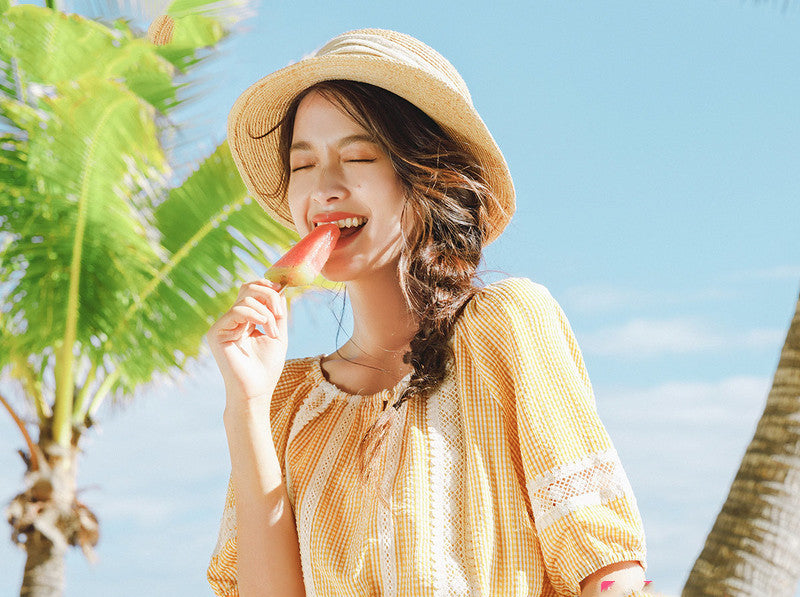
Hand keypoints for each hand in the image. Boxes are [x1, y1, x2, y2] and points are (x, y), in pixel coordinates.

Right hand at [207, 279, 287, 404]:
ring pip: (246, 300)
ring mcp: (222, 326)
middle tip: (280, 313)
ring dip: (267, 313)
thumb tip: (279, 290)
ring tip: (273, 333)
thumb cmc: (266, 368)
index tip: (282, 291)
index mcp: (244, 320)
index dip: (266, 286)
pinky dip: (256, 315)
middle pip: (247, 289)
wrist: (256, 392)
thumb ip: (278, 313)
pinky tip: (264, 327)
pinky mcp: (216, 333)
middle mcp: (231, 321)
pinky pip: (237, 311)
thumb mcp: (278, 335)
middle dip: (269, 295)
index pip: (251, 291)